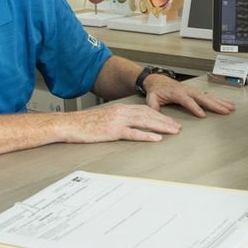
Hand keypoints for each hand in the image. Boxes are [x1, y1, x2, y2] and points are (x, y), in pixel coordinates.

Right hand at [62, 103, 184, 142]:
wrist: (69, 124)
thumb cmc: (84, 124)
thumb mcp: (105, 118)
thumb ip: (118, 120)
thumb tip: (130, 126)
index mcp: (120, 109)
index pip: (145, 110)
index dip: (159, 115)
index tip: (170, 120)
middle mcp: (121, 112)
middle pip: (149, 115)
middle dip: (165, 121)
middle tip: (178, 126)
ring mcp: (118, 121)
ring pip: (145, 122)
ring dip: (161, 127)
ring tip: (173, 131)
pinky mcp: (112, 131)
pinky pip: (133, 133)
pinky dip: (146, 136)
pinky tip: (156, 138)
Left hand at [143, 75, 235, 118]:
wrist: (158, 81)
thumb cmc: (156, 90)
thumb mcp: (151, 98)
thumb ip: (154, 107)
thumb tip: (156, 114)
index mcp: (177, 93)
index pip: (188, 101)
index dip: (195, 108)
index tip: (203, 115)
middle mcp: (188, 90)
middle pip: (203, 98)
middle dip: (215, 105)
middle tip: (225, 110)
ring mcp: (193, 90)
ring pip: (209, 96)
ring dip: (221, 102)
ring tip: (231, 107)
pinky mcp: (196, 92)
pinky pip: (209, 95)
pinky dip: (219, 99)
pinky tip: (227, 103)